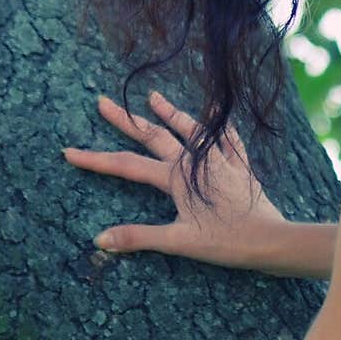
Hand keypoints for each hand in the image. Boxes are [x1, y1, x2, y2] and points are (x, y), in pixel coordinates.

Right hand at [62, 91, 286, 268]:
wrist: (271, 239)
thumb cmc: (227, 242)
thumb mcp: (179, 243)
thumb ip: (139, 237)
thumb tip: (100, 240)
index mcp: (175, 179)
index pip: (126, 166)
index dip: (96, 160)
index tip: (70, 152)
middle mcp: (195, 162)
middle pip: (153, 136)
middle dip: (126, 120)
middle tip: (104, 103)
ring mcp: (219, 160)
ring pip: (190, 130)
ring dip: (171, 113)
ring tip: (154, 96)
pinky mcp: (240, 166)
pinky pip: (228, 139)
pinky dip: (220, 124)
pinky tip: (216, 112)